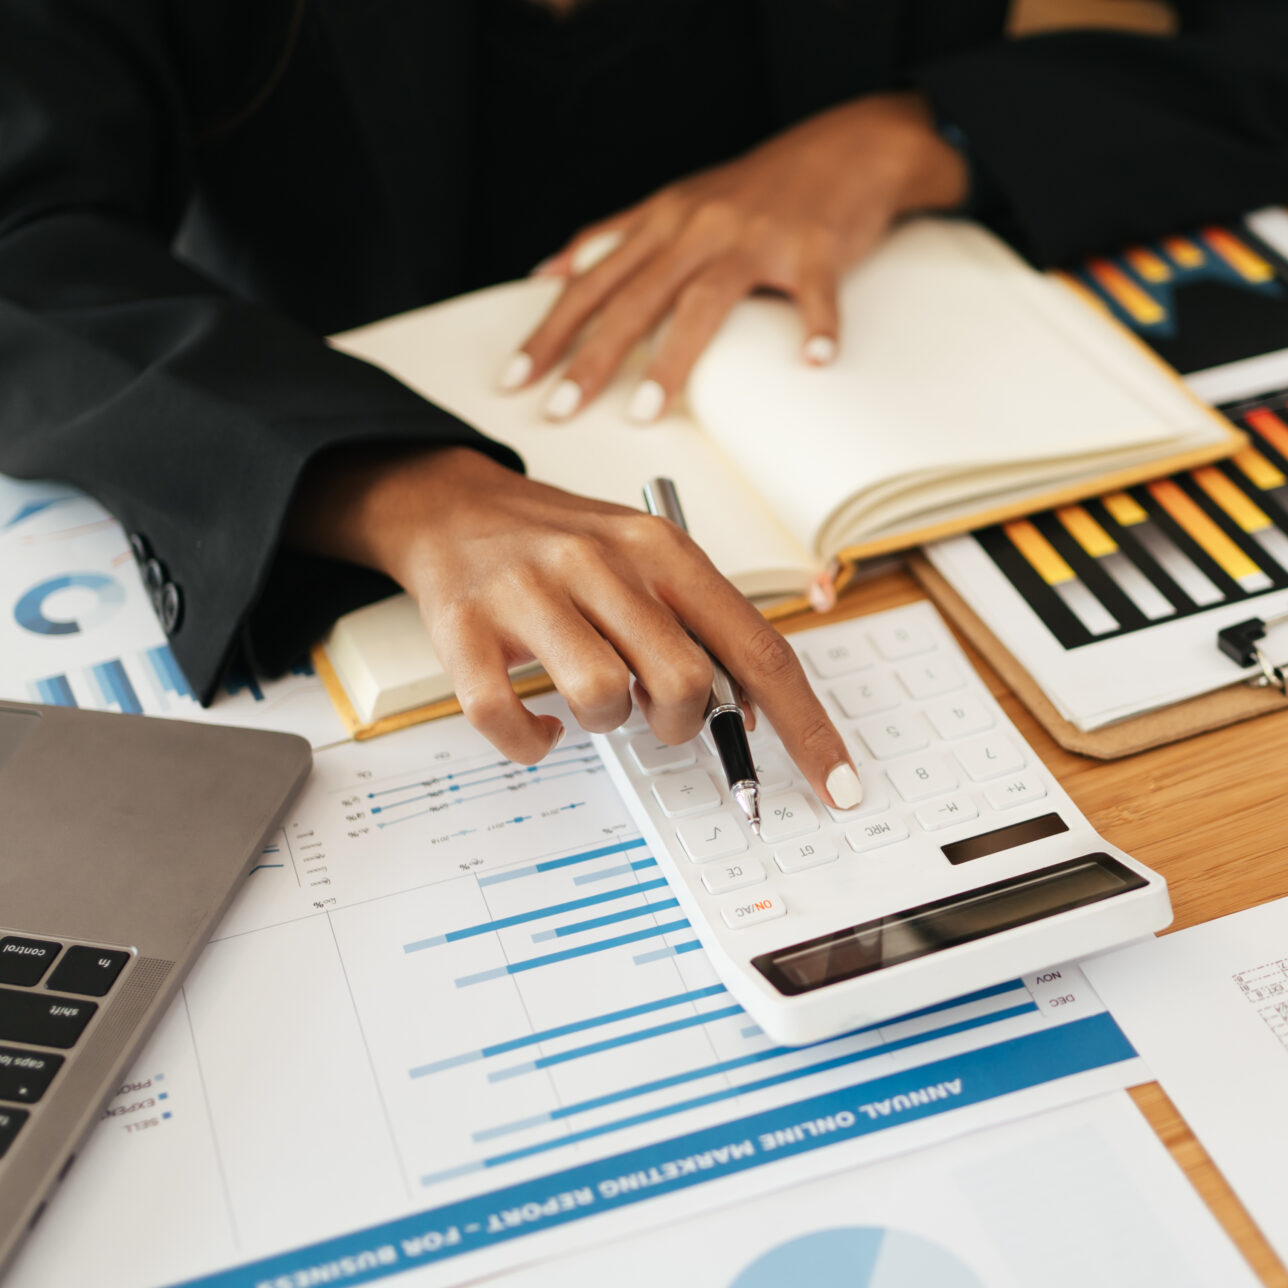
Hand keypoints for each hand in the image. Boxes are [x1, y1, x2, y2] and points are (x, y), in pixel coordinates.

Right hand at [288, 446, 862, 806]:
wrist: (452, 503)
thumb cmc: (562, 545)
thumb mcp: (647, 557)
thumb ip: (701, 624)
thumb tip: (757, 715)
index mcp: (663, 549)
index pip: (759, 649)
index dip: (805, 727)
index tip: (836, 784)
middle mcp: (601, 563)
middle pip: (685, 681)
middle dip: (681, 721)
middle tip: (654, 712)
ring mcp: (530, 594)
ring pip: (602, 700)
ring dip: (605, 725)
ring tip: (589, 700)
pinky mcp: (466, 630)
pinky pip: (508, 717)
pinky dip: (532, 742)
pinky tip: (541, 725)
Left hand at [500, 90, 966, 423]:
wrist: (847, 147)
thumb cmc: (757, 185)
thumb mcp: (677, 200)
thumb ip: (613, 235)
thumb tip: (549, 272)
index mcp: (663, 220)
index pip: (591, 281)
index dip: (549, 330)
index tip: (514, 378)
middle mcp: (701, 227)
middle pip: (635, 297)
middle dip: (591, 356)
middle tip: (560, 408)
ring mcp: (757, 238)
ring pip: (705, 301)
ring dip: (672, 358)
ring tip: (645, 412)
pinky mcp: (816, 248)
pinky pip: (814, 295)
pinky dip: (816, 328)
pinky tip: (813, 360)